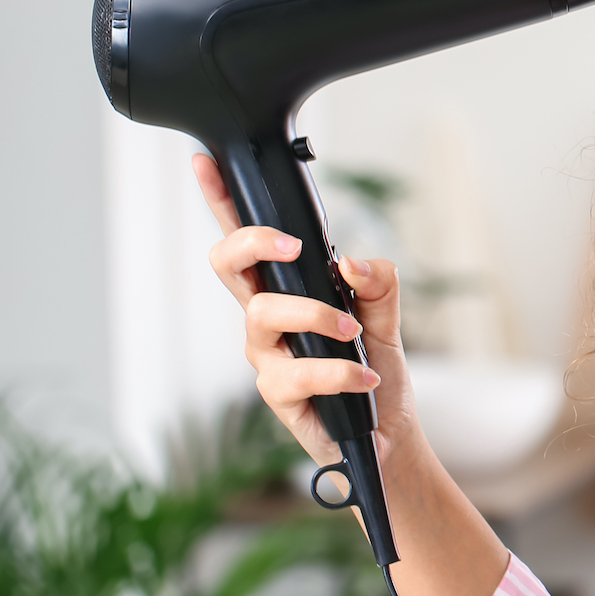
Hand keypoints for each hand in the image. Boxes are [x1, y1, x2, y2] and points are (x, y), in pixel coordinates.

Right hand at [193, 153, 422, 469]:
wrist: (387, 432)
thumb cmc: (373, 369)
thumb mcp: (387, 318)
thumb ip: (378, 283)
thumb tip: (352, 263)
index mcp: (287, 290)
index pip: (248, 242)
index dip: (222, 202)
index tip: (208, 163)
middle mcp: (267, 320)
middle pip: (228, 266)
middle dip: (253, 243)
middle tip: (294, 247)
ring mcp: (267, 356)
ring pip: (262, 314)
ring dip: (314, 314)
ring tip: (354, 333)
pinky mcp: (278, 396)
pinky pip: (297, 373)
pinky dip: (339, 371)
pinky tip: (366, 378)